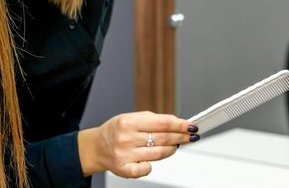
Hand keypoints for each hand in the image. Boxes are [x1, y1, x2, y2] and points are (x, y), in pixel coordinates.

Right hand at [78, 111, 197, 177]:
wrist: (97, 147)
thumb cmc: (117, 130)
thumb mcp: (132, 118)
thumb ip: (153, 120)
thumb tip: (177, 122)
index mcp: (128, 122)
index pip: (162, 123)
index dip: (180, 125)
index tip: (191, 125)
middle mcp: (126, 138)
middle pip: (163, 138)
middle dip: (181, 137)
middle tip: (191, 136)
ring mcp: (125, 155)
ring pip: (159, 154)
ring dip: (171, 150)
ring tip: (175, 146)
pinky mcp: (124, 169)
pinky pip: (146, 169)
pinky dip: (152, 165)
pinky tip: (152, 160)